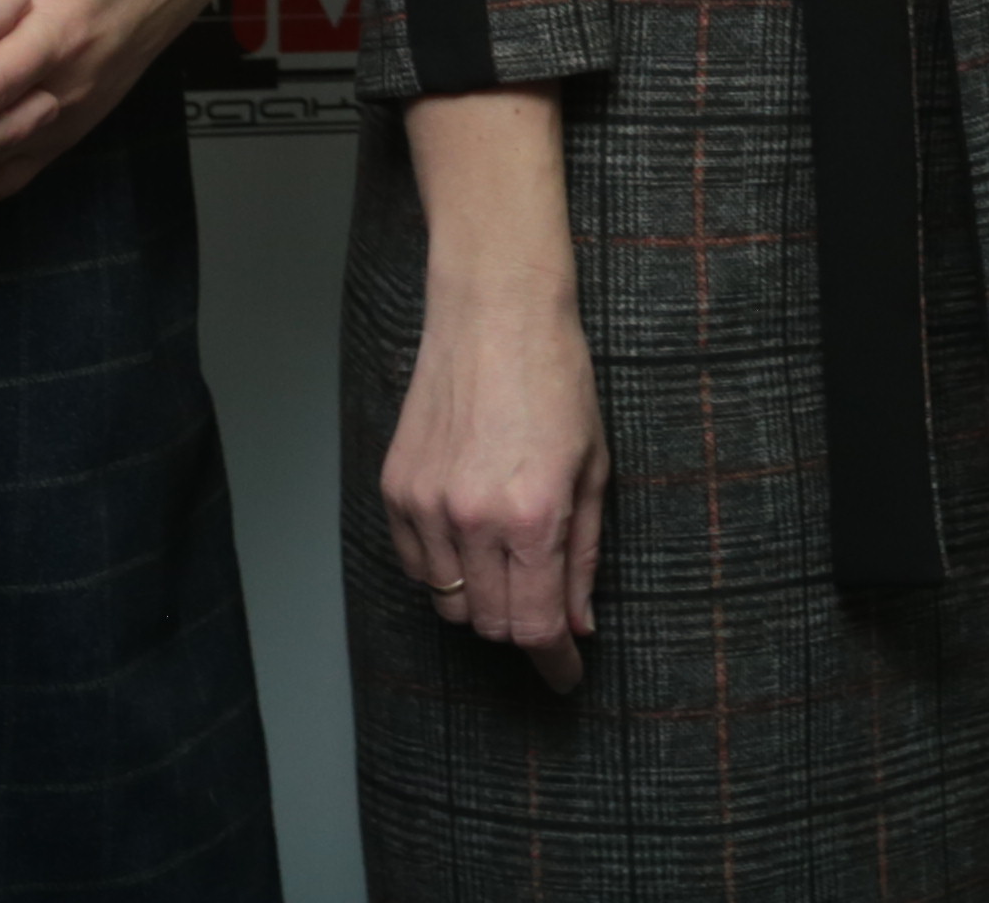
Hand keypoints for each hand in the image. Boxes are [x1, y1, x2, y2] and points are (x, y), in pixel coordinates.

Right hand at [387, 87, 609, 691]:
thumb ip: (585, 554)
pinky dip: (442, 570)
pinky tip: (468, 537)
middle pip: (490, 624)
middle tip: (546, 613)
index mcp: (533, 515)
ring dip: (481, 601)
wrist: (494, 312)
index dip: (553, 662)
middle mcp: (473, 519)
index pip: (536, 625)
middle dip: (523, 630)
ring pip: (447, 601)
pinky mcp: (395, 489)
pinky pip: (414, 566)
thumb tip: (579, 623)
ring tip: (508, 562)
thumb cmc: (556, 378)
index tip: (566, 677)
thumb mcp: (593, 468)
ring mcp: (426, 505)